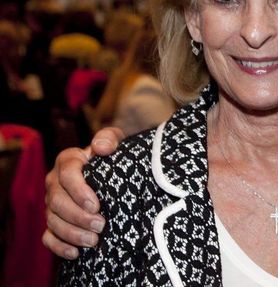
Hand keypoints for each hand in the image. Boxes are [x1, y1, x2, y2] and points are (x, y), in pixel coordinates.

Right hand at [41, 127, 122, 258]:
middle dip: (78, 216)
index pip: (67, 174)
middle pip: (57, 201)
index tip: (96, 205)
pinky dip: (60, 246)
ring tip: (94, 240)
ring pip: (53, 221)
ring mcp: (52, 203)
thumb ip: (109, 138)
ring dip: (72, 233)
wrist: (111, 170)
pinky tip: (76, 253)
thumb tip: (101, 147)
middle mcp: (55, 182)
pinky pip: (48, 237)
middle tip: (101, 225)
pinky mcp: (53, 221)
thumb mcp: (114, 141)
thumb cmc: (113, 154)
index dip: (79, 191)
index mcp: (68, 160)